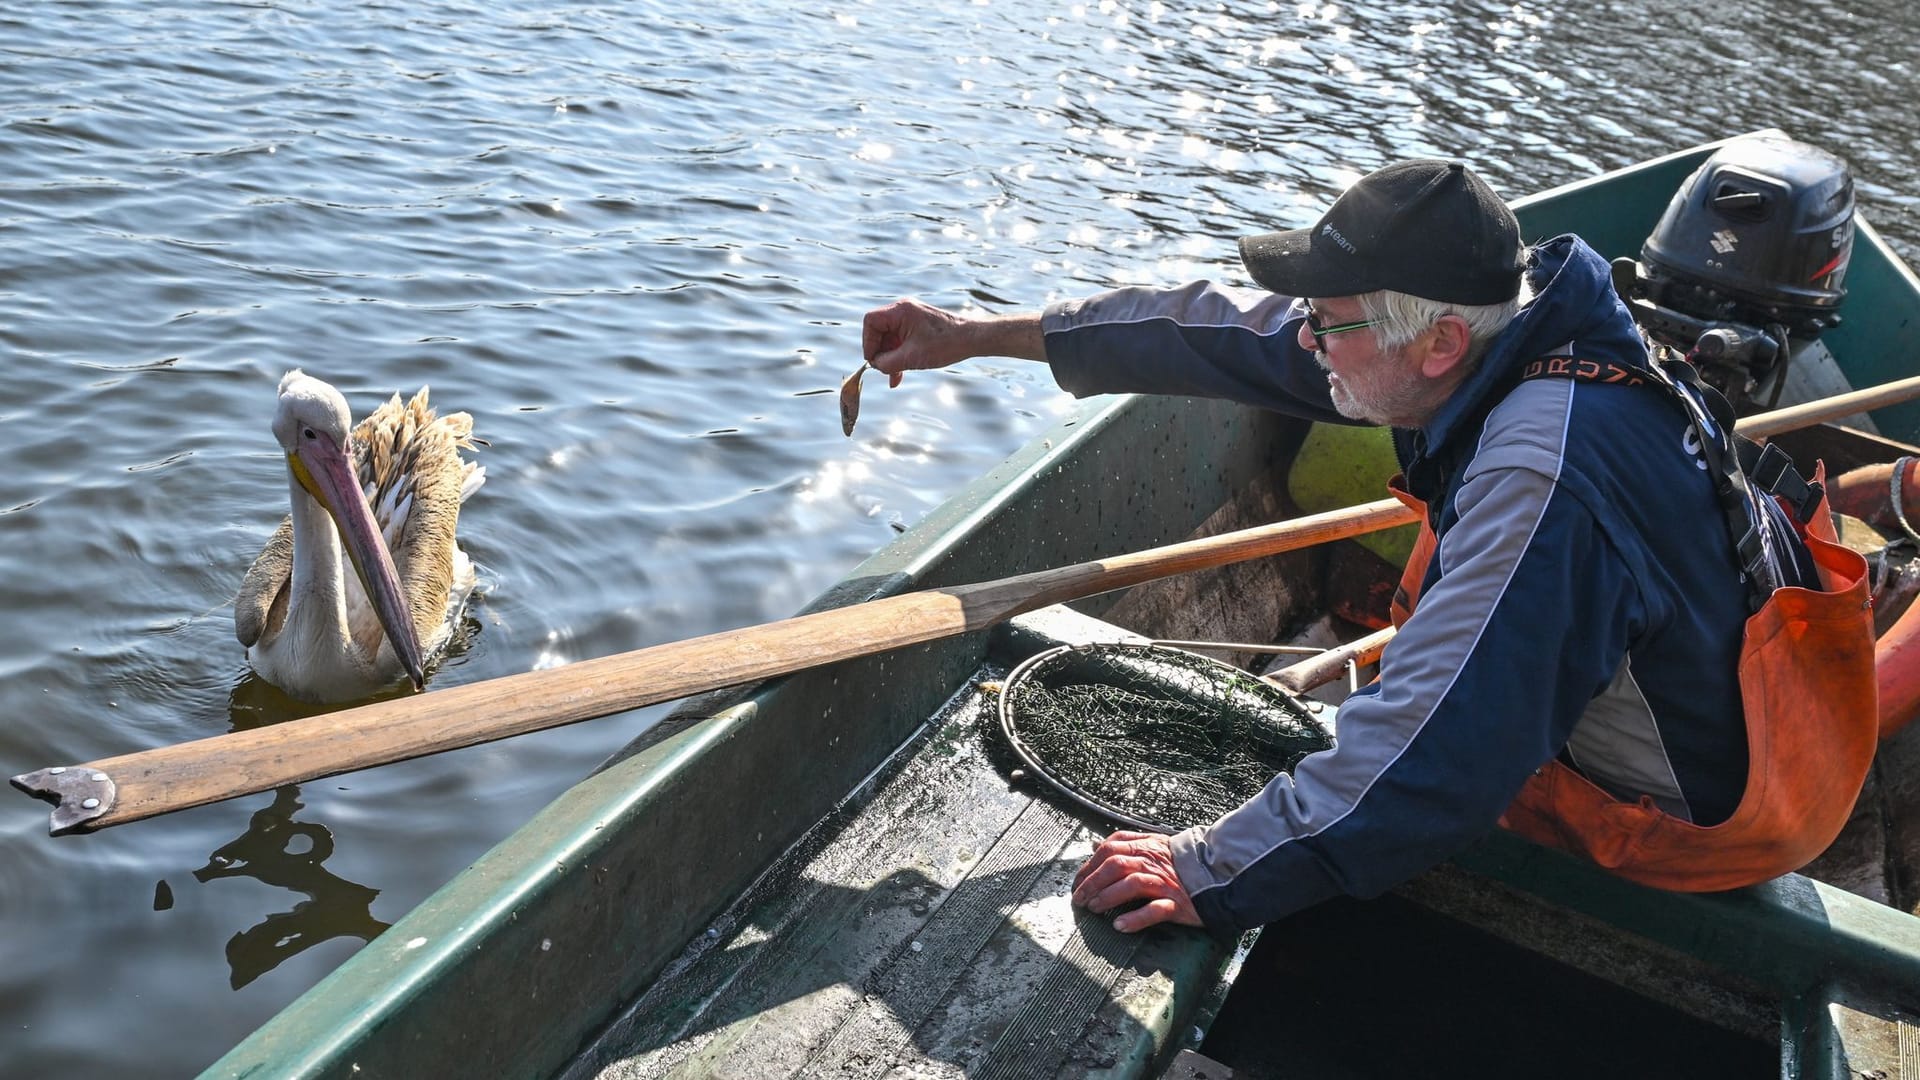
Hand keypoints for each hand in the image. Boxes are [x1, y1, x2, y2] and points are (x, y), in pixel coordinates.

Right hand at [862, 297, 969, 386]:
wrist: (971, 339)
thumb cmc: (945, 344)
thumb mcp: (911, 357)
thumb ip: (888, 362)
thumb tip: (875, 365)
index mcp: (900, 311)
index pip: (871, 322)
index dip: (868, 342)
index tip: (873, 360)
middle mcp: (903, 310)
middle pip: (879, 331)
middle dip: (880, 353)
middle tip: (883, 370)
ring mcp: (910, 318)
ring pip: (889, 339)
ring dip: (890, 358)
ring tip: (894, 378)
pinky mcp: (917, 327)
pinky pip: (900, 341)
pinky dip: (899, 356)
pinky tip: (900, 375)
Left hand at [1070, 830, 1202, 932]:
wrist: (1218, 876)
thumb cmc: (1182, 864)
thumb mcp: (1154, 845)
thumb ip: (1126, 844)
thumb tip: (1095, 845)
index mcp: (1146, 846)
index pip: (1110, 848)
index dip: (1089, 864)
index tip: (1078, 880)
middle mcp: (1154, 862)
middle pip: (1115, 865)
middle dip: (1092, 882)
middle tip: (1079, 898)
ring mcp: (1165, 882)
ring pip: (1132, 884)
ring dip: (1108, 897)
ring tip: (1094, 909)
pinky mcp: (1177, 903)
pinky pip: (1155, 910)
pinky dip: (1136, 918)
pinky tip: (1120, 925)